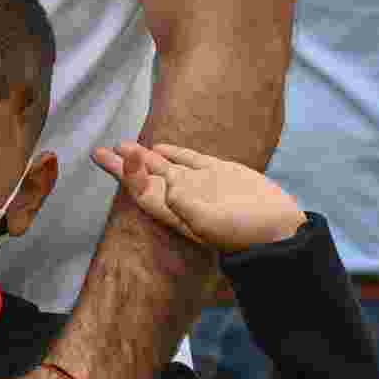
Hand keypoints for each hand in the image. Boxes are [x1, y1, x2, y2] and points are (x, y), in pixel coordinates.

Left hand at [92, 142, 305, 252]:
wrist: (279, 230)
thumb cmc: (245, 232)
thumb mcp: (212, 223)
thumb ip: (187, 205)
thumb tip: (167, 183)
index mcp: (176, 211)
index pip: (144, 192)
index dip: (130, 175)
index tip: (123, 156)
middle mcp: (182, 197)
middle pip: (144, 179)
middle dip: (122, 166)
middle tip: (99, 153)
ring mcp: (200, 184)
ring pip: (163, 167)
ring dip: (142, 157)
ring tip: (122, 145)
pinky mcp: (219, 173)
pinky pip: (189, 160)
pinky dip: (173, 153)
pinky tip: (157, 146)